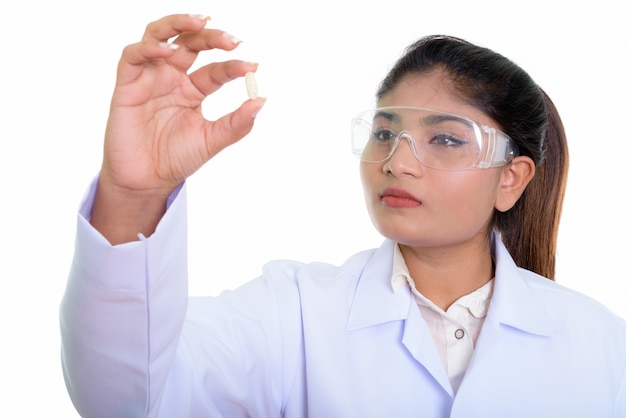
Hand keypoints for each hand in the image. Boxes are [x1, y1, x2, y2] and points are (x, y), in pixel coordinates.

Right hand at [91, 14, 264, 242]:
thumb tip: (262, 101)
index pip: (216, 69)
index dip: (234, 66)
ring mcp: (150, 78)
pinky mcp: (127, 84)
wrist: (146, 180)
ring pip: (159, 36)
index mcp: (193, 90)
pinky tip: (167, 50)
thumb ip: (236, 123)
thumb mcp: (211, 140)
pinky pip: (134, 56)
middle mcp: (172, 78)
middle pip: (190, 43)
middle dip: (211, 36)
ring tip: (201, 22)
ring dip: (178, 24)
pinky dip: (149, 47)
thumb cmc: (176, 159)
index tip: (252, 68)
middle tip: (232, 40)